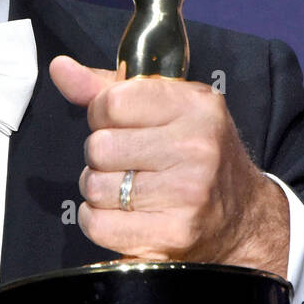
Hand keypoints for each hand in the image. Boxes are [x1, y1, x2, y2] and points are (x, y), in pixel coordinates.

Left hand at [49, 55, 289, 276]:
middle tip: (128, 163)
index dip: (103, 116)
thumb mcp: (166, 109)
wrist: (244, 219)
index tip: (121, 127)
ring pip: (94, 187)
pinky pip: (97, 224)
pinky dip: (99, 222)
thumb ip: (107, 88)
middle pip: (98, 147)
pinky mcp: (173, 234)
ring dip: (100, 191)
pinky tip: (124, 215)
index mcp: (195, 106)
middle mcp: (195, 147)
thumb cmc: (196, 155)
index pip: (112, 103)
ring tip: (129, 190)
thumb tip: (60, 68)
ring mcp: (187, 193)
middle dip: (101, 157)